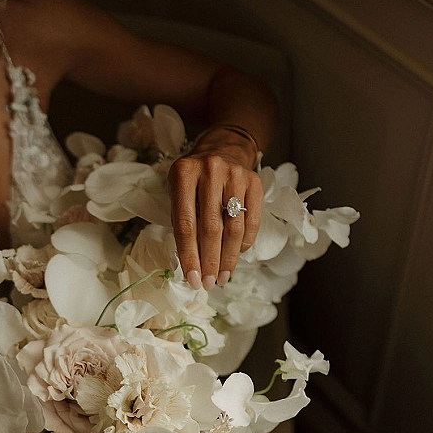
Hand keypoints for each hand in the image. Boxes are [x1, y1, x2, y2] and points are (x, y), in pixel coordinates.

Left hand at [167, 136, 263, 290]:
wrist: (223, 148)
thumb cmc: (195, 179)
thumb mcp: (178, 191)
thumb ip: (182, 222)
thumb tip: (190, 264)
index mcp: (184, 174)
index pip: (186, 225)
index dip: (189, 256)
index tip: (192, 279)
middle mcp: (210, 171)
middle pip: (211, 229)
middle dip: (210, 262)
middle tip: (209, 284)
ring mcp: (235, 175)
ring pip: (233, 228)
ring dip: (228, 258)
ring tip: (222, 277)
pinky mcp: (254, 182)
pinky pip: (252, 222)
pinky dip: (244, 243)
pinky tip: (236, 256)